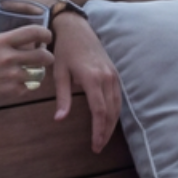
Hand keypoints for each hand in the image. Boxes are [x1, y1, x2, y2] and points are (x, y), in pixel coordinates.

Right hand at [0, 21, 57, 118]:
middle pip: (43, 55)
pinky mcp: (12, 92)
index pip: (32, 32)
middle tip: (46, 56)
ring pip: (39, 73)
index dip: (45, 33)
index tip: (47, 36)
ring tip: (35, 70)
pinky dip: (28, 85)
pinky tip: (22, 83)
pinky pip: (30, 87)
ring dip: (39, 71)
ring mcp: (12, 76)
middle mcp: (8, 58)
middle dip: (48, 56)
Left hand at [52, 16, 122, 153]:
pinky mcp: (114, 73)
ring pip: (117, 106)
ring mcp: (113, 75)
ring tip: (102, 138)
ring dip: (111, 124)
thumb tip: (60, 119)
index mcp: (93, 78)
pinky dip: (114, 112)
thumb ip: (62, 98)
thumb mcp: (59, 73)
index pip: (99, 111)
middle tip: (98, 147)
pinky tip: (108, 121)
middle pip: (111, 112)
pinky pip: (118, 97)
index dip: (98, 131)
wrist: (77, 29)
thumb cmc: (65, 51)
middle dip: (106, 132)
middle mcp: (107, 78)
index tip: (95, 145)